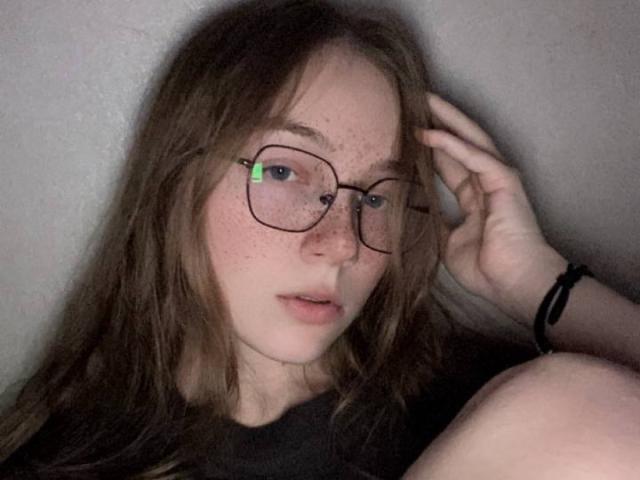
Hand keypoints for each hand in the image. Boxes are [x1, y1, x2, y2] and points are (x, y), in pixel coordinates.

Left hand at [415, 93, 566, 323]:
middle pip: (458, 141)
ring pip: (469, 138)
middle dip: (437, 119)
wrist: (511, 283)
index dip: (429, 145)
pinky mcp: (503, 180)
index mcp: (475, 195)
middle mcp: (486, 180)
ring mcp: (497, 177)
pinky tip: (429, 133)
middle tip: (412, 99)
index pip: (448, 162)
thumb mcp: (447, 243)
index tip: (405, 129)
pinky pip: (475, 156)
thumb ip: (436, 223)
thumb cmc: (486, 268)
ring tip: (422, 99)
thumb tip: (417, 214)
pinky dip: (452, 144)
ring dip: (445, 119)